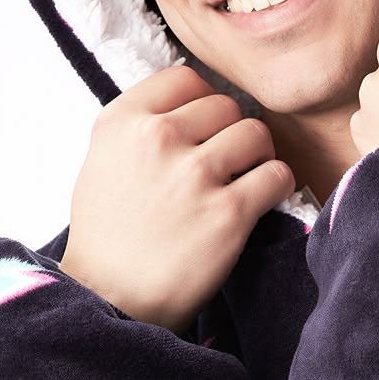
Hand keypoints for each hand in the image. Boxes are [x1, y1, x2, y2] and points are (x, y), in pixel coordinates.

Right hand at [59, 65, 295, 332]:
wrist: (110, 300)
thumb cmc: (107, 236)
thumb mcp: (102, 161)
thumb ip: (141, 126)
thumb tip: (190, 105)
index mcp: (121, 121)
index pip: (185, 78)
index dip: (202, 104)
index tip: (202, 132)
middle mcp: (156, 139)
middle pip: (226, 106)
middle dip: (231, 134)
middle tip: (224, 167)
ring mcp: (194, 175)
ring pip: (257, 134)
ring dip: (257, 159)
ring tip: (241, 183)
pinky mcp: (228, 213)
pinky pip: (276, 175)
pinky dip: (276, 186)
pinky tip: (258, 203)